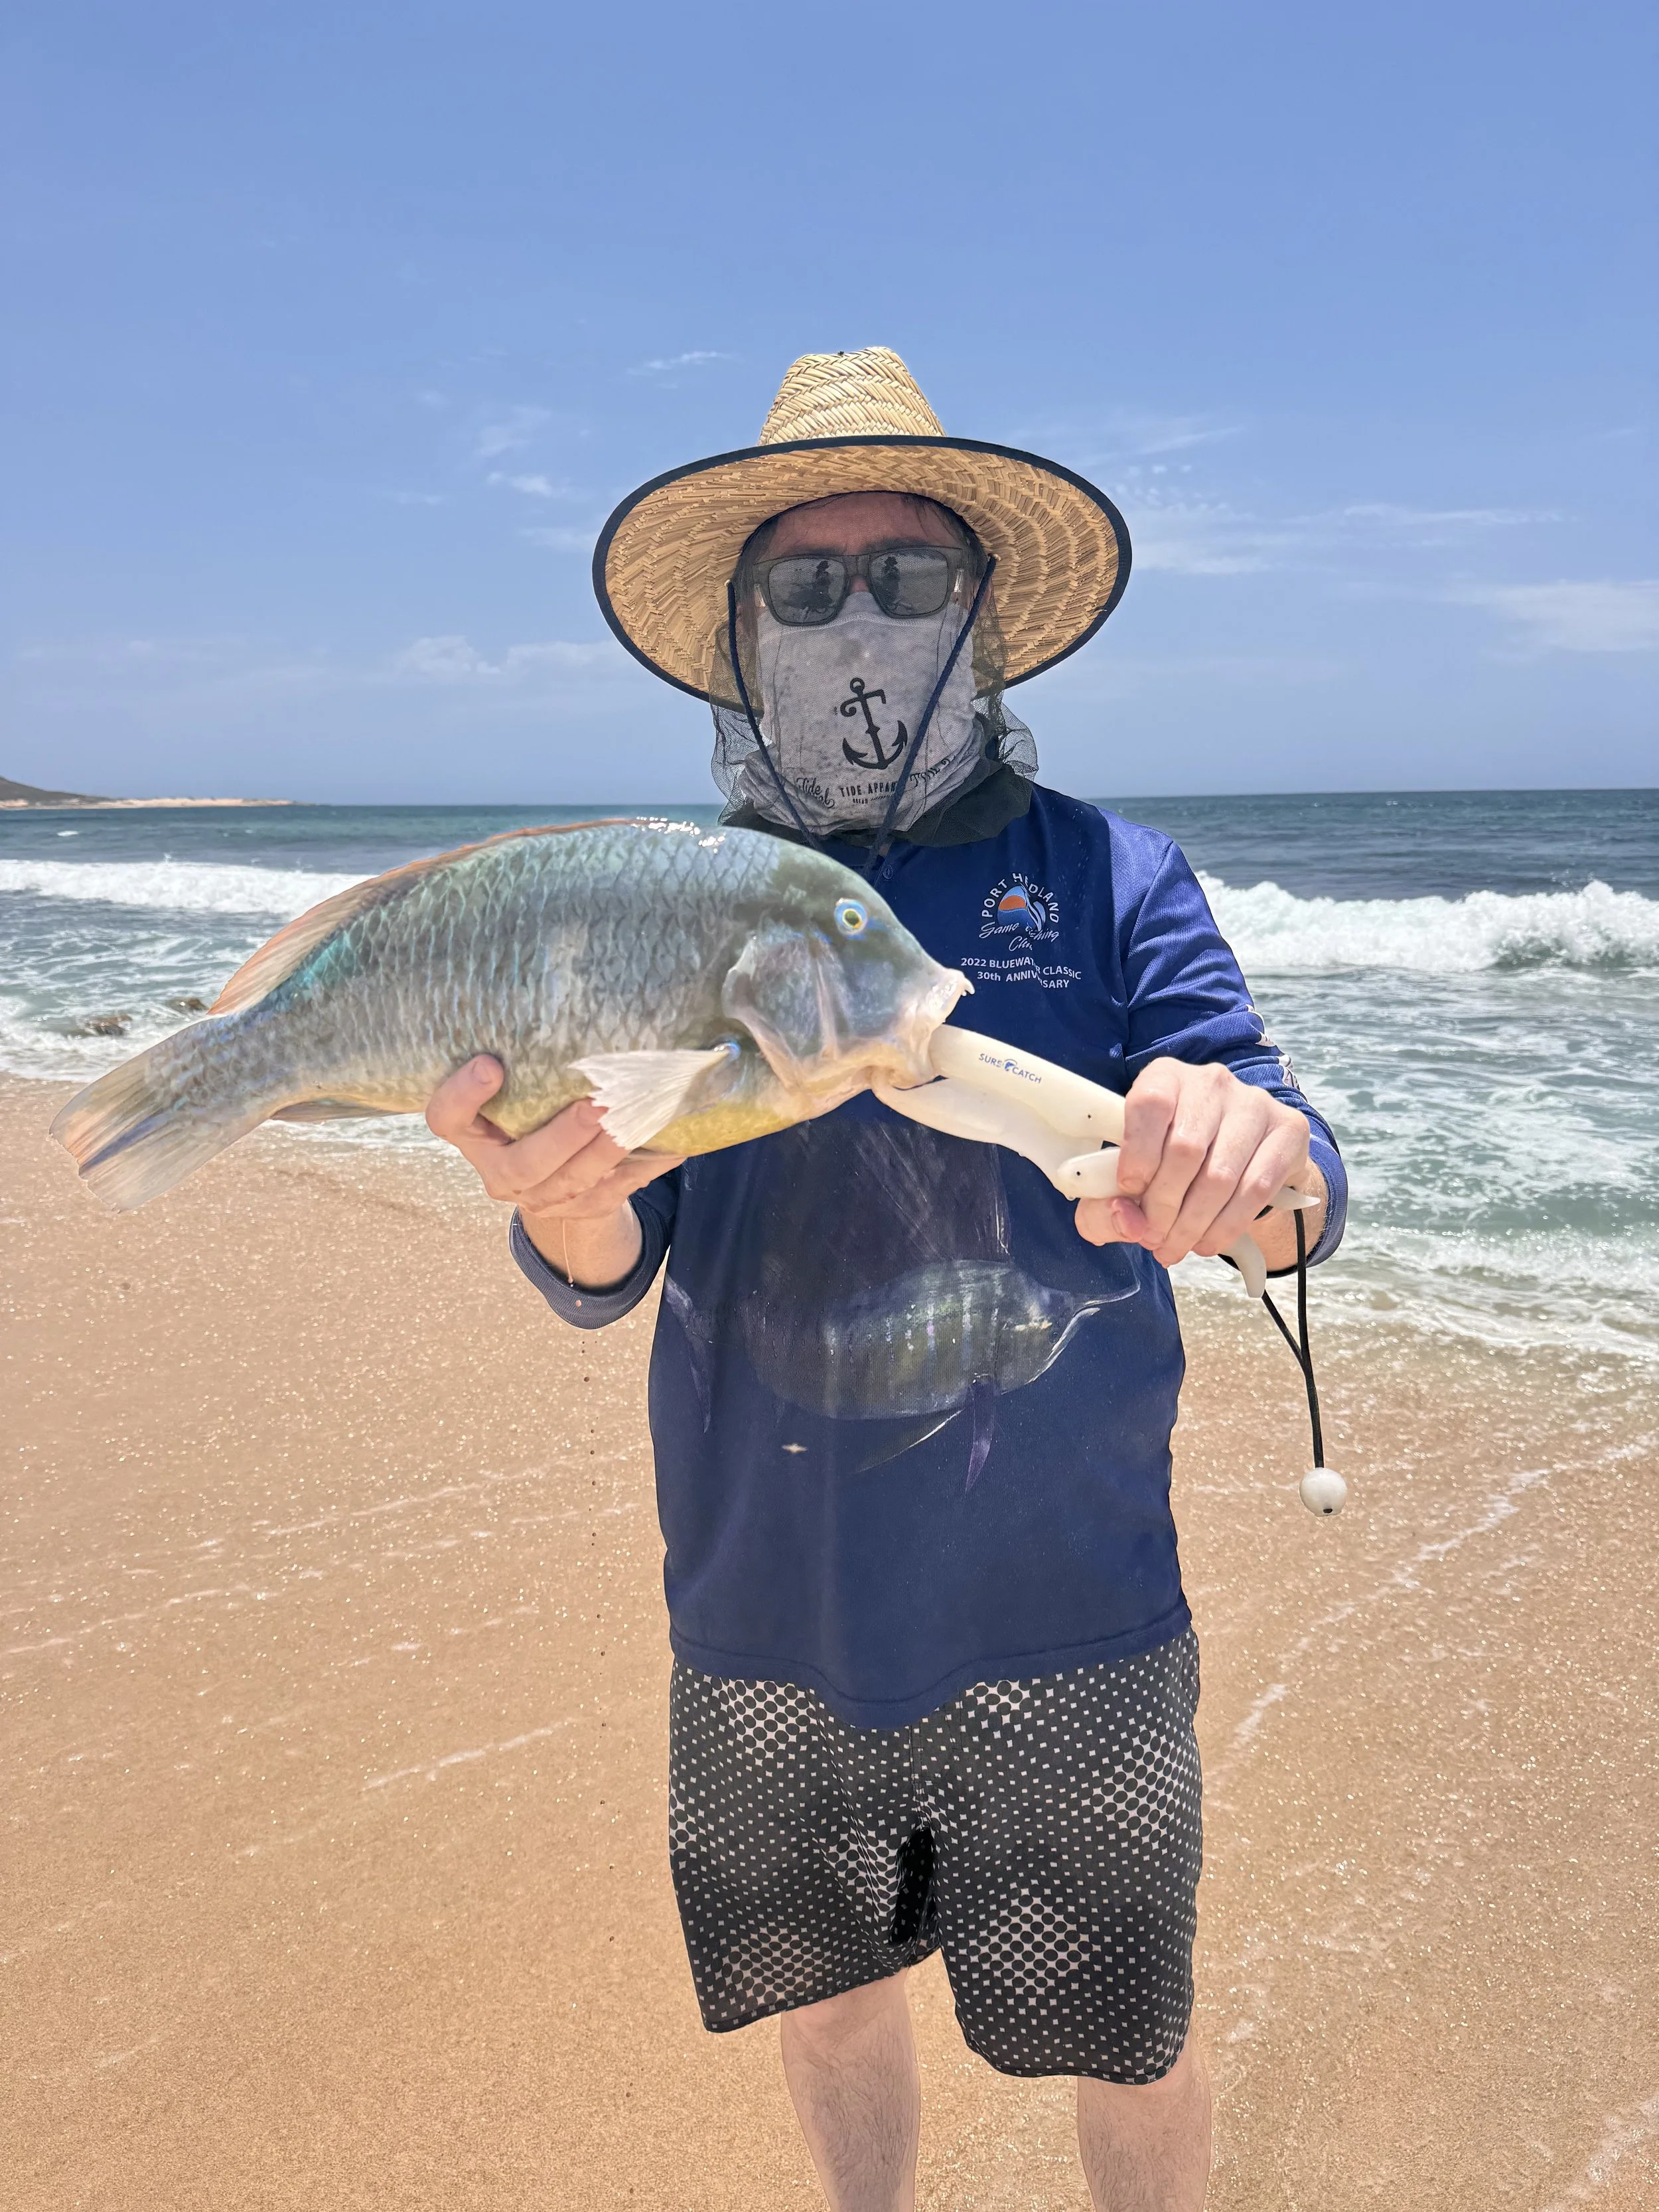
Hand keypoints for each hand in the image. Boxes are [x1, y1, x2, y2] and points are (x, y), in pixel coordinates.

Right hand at [425, 1058, 682, 1286]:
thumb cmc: (527, 1109)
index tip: (491, 1064)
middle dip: (562, 1137)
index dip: (464, 1095)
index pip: (447, 1118)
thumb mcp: (511, 1086)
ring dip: (607, 1153)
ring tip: (634, 1121)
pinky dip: (646, 1165)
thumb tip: (561, 999)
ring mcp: (540, 1198)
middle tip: (594, 1105)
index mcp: (470, 1134)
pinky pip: (617, 1191)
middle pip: (523, 1166)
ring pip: (572, 1184)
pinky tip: (671, 1141)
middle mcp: (498, 1173)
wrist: (553, 1175)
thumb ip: (520, 1060)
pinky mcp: (583, 1209)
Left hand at [1074, 1057, 1318, 1268]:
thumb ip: (1111, 1199)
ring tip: (1174, 1249)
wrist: (1243, 1154)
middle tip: (1152, 1239)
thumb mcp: (1131, 1170)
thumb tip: (1126, 1219)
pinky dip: (1227, 1226)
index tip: (1129, 1192)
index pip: (1149, 1105)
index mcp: (1165, 1077)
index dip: (1136, 1155)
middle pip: (1185, 1149)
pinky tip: (1207, 1242)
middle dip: (1163, 1207)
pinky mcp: (1288, 1130)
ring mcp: (1254, 1103)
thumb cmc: (1170, 1160)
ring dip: (1193, 1225)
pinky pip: (1257, 1189)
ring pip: (1220, 1176)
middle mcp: (1211, 1081)